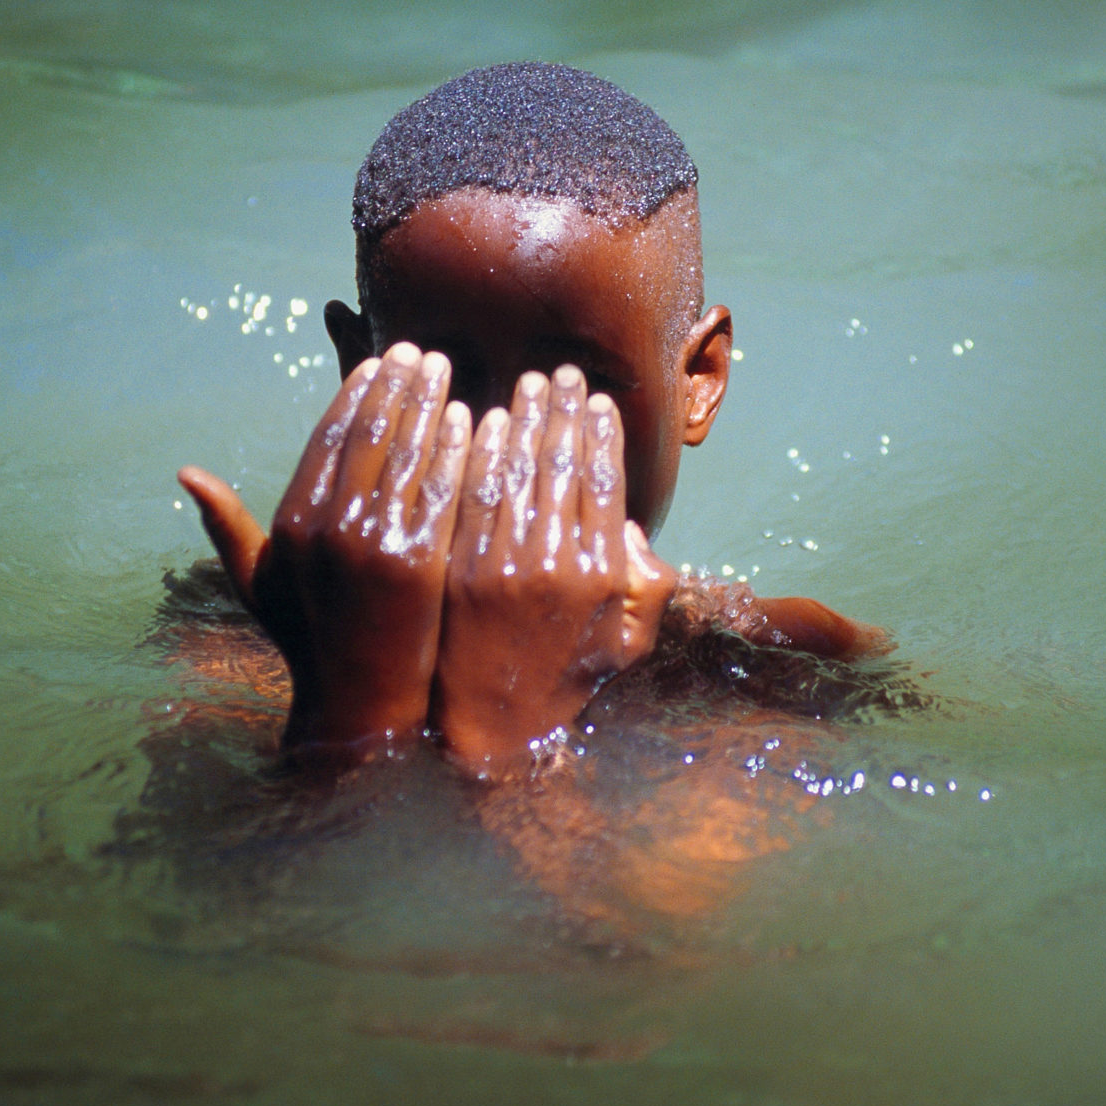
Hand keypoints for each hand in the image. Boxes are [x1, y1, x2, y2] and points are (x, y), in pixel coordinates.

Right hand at [178, 343, 469, 754]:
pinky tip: (470, 420)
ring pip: (409, 450)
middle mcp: (330, 526)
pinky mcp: (424, 562)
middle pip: (371, 431)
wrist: (361, 703)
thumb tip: (183, 474)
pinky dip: (457, 447)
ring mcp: (377, 543)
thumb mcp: (258, 581)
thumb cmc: (308, 638)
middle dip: (397, 383)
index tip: (379, 363)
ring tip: (446, 371)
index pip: (328, 436)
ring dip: (430, 401)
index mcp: (293, 521)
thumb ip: (226, 524)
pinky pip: (444, 487)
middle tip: (422, 352)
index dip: (355, 393)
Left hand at [431, 365, 674, 773]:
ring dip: (523, 419)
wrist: (492, 731)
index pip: (605, 482)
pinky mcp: (460, 571)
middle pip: (562, 464)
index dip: (601, 434)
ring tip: (525, 384)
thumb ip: (645, 583)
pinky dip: (479, 453)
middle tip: (560, 374)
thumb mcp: (627, 640)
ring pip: (517, 470)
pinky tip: (482, 421)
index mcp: (604, 575)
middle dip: (563, 411)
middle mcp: (559, 564)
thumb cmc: (562, 680)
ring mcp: (505, 566)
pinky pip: (471, 494)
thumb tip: (633, 527)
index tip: (595, 400)